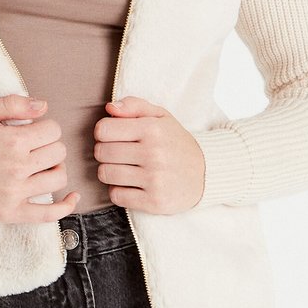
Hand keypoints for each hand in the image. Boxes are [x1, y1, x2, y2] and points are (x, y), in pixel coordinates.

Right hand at [0, 94, 78, 222]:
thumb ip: (14, 104)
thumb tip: (44, 106)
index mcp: (13, 141)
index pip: (53, 130)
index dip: (45, 126)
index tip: (33, 129)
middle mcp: (18, 168)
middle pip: (58, 153)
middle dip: (49, 145)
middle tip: (34, 146)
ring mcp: (14, 193)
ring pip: (58, 178)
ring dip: (54, 168)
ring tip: (41, 165)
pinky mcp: (9, 212)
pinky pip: (47, 214)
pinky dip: (65, 206)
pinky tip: (72, 196)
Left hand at [93, 96, 205, 213]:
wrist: (206, 173)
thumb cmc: (175, 142)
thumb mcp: (160, 116)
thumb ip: (134, 105)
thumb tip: (110, 108)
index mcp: (152, 129)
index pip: (103, 129)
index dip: (103, 132)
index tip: (113, 136)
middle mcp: (154, 154)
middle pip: (101, 152)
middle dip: (104, 152)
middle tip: (118, 153)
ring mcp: (154, 179)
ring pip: (105, 174)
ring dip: (109, 172)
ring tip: (123, 168)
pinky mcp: (154, 201)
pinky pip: (116, 196)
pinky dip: (118, 191)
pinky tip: (130, 184)